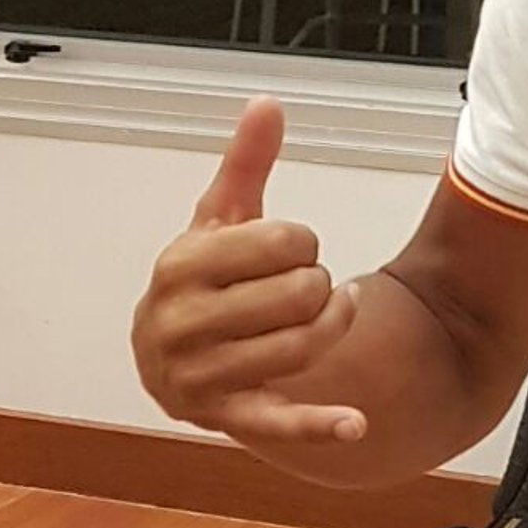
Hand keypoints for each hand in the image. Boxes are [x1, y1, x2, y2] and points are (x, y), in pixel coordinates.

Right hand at [131, 98, 365, 446]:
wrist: (171, 358)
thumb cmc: (205, 279)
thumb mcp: (219, 218)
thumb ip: (246, 162)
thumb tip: (267, 102)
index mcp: (181, 264)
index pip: (285, 241)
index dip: (302, 241)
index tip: (287, 249)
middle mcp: (181, 322)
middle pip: (300, 293)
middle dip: (317, 285)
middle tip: (305, 286)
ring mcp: (200, 376)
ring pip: (305, 344)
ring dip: (333, 326)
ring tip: (326, 315)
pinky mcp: (227, 419)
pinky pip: (278, 422)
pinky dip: (318, 424)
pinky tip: (356, 423)